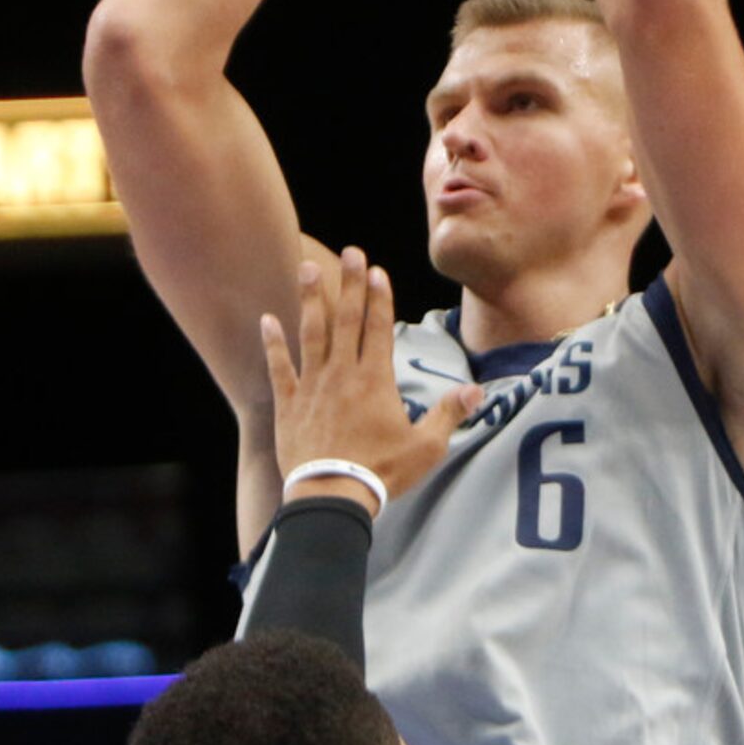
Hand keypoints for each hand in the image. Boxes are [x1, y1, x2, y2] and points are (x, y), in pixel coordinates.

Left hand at [261, 248, 482, 506]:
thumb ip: (449, 414)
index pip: (378, 328)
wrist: (331, 495)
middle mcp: (342, 374)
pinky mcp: (289, 404)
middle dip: (350, 283)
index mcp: (375, 380)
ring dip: (312, 299)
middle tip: (350, 250)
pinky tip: (267, 320)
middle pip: (347, 319)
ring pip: (312, 333)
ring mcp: (312, 386)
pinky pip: (279, 367)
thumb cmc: (381, 472)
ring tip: (308, 268)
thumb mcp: (425, 446)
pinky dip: (272, 343)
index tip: (377, 270)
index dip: (379, 297)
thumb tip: (476, 391)